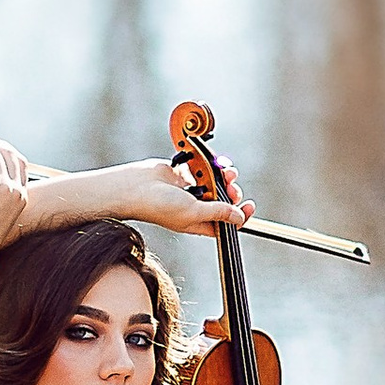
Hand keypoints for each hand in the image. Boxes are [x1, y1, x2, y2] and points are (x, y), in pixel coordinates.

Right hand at [105, 153, 250, 239]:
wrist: (135, 187)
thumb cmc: (158, 206)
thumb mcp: (194, 212)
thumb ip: (218, 212)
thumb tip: (239, 218)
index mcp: (200, 222)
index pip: (227, 222)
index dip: (241, 215)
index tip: (249, 205)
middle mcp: (196, 207)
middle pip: (224, 200)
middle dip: (231, 191)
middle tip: (229, 185)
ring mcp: (190, 190)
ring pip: (215, 182)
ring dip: (223, 175)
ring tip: (224, 171)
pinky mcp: (184, 174)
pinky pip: (203, 168)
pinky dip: (208, 164)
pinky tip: (208, 162)